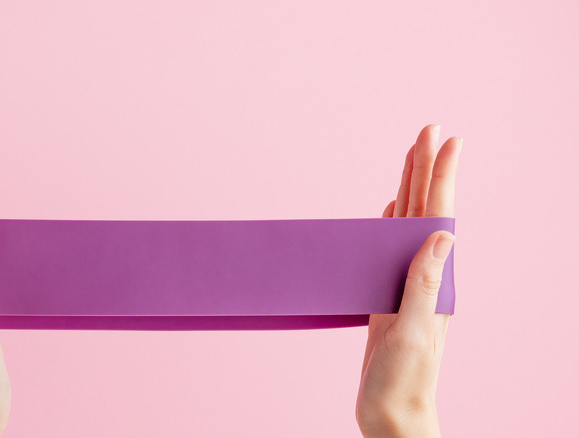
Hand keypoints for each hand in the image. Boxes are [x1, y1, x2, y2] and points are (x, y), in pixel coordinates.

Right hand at [356, 125, 461, 436]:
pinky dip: (388, 222)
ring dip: (407, 188)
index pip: (438, 217)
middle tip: (427, 129)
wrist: (391, 413)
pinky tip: (387, 209)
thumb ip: (424, 283)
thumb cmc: (404, 380)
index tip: (447, 138)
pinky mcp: (385, 296)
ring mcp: (403, 284)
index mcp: (433, 280)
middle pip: (423, 210)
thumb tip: (441, 234)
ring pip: (404, 224)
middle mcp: (423, 276)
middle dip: (425, 168)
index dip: (441, 176)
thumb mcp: (413, 331)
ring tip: (409, 157)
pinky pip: (387, 248)